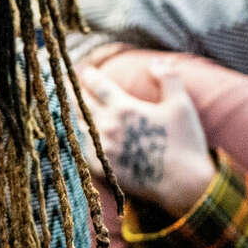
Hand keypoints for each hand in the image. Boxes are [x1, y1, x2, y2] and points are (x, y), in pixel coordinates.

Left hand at [75, 60, 214, 214]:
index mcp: (125, 108)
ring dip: (71, 112)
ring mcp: (101, 147)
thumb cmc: (185, 143)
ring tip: (64, 103)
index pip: (98, 85)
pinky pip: (80, 147)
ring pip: (77, 124)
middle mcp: (107, 125)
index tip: (83, 69)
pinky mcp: (100, 167)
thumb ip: (168, 79)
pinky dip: (74, 136)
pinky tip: (70, 132)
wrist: (184, 184)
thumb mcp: (182, 106)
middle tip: (62, 81)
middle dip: (72, 90)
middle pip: (81, 102)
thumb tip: (156, 62)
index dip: (89, 75)